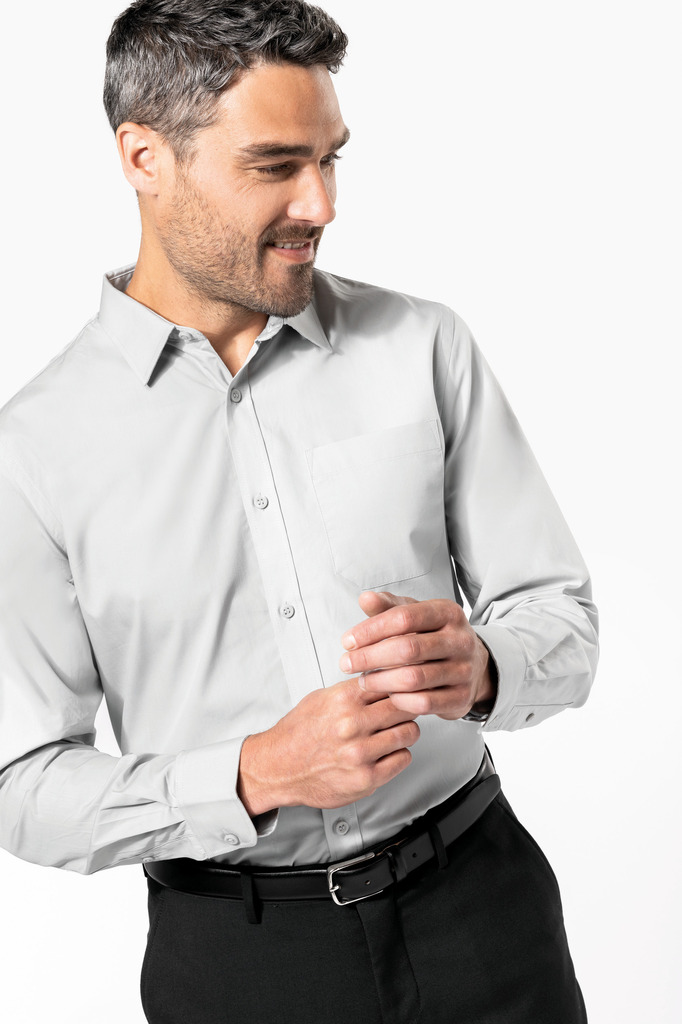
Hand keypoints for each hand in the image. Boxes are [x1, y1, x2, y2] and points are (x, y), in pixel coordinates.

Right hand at [237, 678, 419, 815]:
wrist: (278, 768)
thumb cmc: (299, 733)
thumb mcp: (321, 697)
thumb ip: (353, 688)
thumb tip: (383, 676)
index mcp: (343, 699)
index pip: (391, 680)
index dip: (400, 683)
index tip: (403, 687)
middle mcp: (352, 724)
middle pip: (405, 705)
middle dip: (408, 706)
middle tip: (403, 710)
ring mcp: (360, 753)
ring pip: (409, 732)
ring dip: (406, 730)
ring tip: (394, 731)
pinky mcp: (366, 778)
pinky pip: (403, 758)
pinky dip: (399, 754)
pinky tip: (387, 752)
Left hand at [338, 591, 496, 720]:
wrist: (472, 666)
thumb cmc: (433, 636)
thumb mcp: (414, 615)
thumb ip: (389, 607)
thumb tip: (365, 598)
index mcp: (448, 613)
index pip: (404, 617)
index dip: (371, 630)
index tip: (347, 641)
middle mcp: (461, 640)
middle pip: (407, 649)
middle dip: (370, 657)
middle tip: (346, 664)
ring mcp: (464, 670)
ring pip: (414, 678)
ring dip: (380, 681)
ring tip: (362, 680)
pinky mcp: (462, 698)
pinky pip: (424, 703)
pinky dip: (399, 700)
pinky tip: (386, 695)